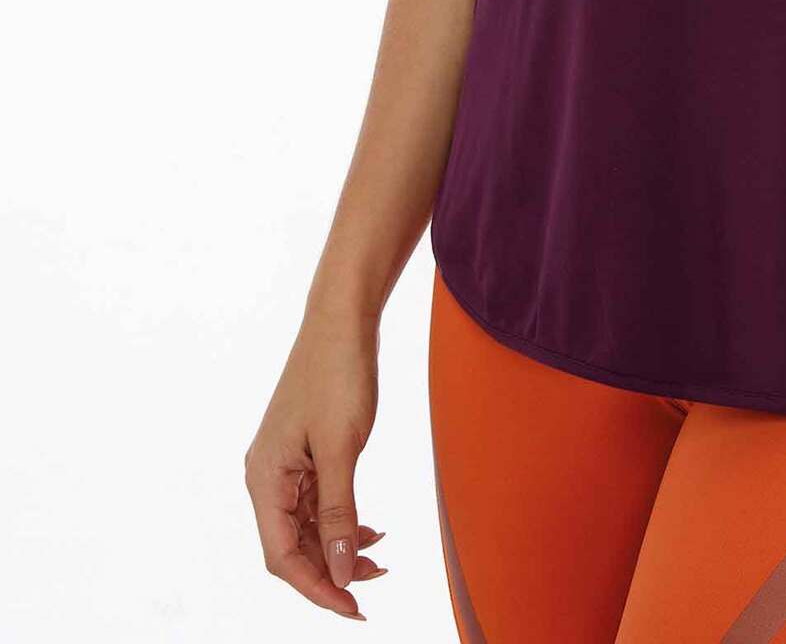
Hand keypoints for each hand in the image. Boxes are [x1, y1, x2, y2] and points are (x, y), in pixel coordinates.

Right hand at [245, 307, 387, 620]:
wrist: (342, 317)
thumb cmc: (339, 373)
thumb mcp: (342, 447)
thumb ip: (338, 510)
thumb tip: (338, 570)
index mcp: (264, 479)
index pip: (283, 556)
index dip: (317, 587)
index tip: (353, 608)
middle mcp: (266, 476)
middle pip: (293, 546)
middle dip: (331, 570)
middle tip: (375, 583)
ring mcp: (284, 464)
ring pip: (308, 526)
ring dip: (339, 546)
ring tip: (380, 558)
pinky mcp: (304, 452)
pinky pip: (317, 501)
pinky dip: (342, 519)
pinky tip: (371, 529)